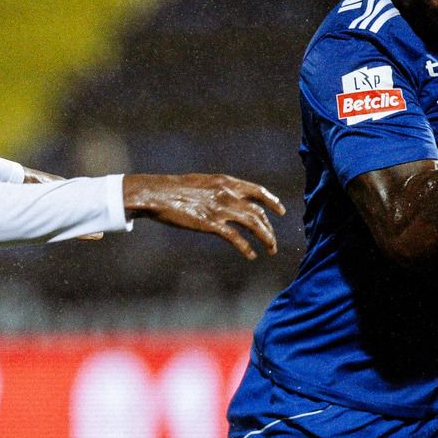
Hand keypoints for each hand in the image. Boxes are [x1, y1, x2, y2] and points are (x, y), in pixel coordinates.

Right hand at [123, 173, 284, 259]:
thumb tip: (225, 196)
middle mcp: (228, 194)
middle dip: (269, 229)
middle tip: (272, 242)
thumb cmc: (174, 189)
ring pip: (253, 225)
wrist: (157, 194)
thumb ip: (218, 189)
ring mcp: (221, 209)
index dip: (272, 202)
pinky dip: (246, 248)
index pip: (258, 191)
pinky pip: (235, 238)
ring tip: (270, 250)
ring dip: (266, 239)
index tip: (281, 211)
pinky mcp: (210, 224)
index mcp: (227, 182)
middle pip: (258, 213)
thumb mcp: (202, 182)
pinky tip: (250, 255)